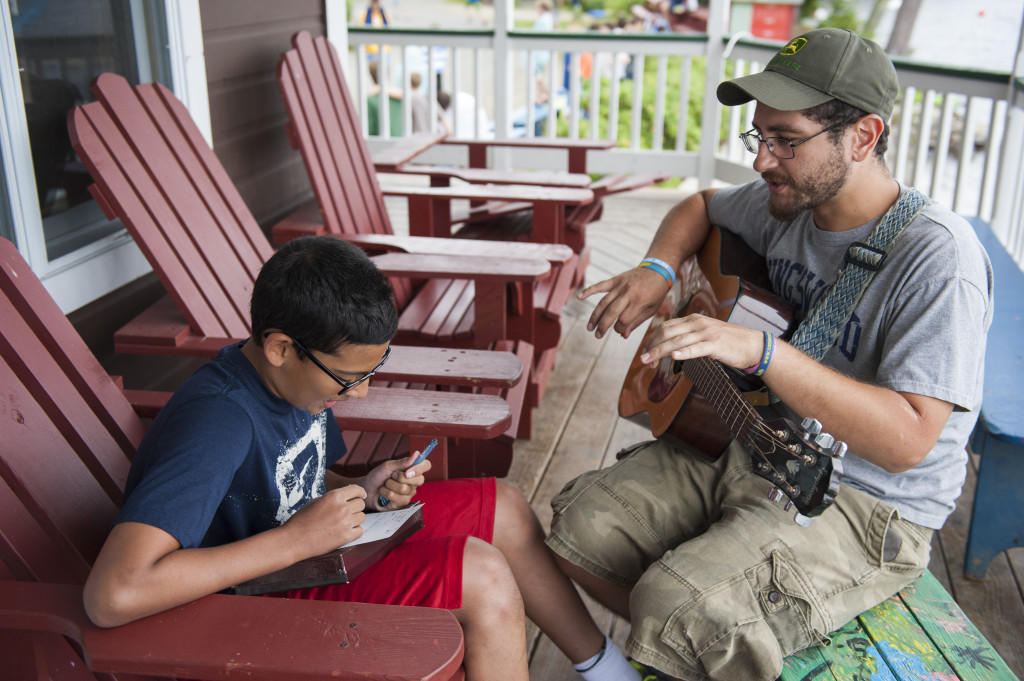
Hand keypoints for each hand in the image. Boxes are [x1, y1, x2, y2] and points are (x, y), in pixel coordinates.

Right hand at [283, 484, 366, 556]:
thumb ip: (334, 498)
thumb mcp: (317, 501)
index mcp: (334, 496)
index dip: (360, 493)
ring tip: (343, 523)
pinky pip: (359, 530)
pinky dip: (354, 531)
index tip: (361, 496)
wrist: (294, 539)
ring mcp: (345, 522)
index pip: (357, 489)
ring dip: (355, 519)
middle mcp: (342, 507)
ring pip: (362, 517)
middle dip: (356, 507)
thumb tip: (348, 495)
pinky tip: (344, 531)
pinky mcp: (346, 537)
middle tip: (348, 512)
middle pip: (361, 504)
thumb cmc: (302, 519)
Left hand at [365, 451, 430, 509]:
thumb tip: (417, 454)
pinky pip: (396, 498)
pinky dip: (385, 492)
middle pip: (419, 480)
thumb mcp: (388, 466)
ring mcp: (409, 494)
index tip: (407, 471)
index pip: (426, 466)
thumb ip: (403, 462)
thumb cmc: (378, 476)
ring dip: (389, 485)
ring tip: (385, 485)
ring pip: (404, 489)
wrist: (366, 489)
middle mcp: (414, 482)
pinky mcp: (402, 504)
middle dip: (400, 477)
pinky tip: (383, 493)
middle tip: (391, 476)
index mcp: (412, 470)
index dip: (420, 468)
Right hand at [578, 266, 670, 338]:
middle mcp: (628, 293)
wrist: (658, 270)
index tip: (619, 332)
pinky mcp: (615, 280)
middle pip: (611, 312)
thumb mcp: (651, 309)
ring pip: (604, 302)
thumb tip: (623, 335)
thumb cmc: (656, 292)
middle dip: (603, 326)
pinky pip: (600, 285)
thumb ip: (636, 322)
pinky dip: (589, 290)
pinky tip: (579, 297)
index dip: (619, 329)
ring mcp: (620, 286)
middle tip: (597, 336)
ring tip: (589, 327)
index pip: (624, 320)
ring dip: (595, 315)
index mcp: (639, 302)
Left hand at [639, 314, 765, 371]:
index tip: (646, 353)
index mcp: (693, 320)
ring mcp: (706, 333)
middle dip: (652, 347)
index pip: (665, 327)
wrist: (753, 344)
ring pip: (677, 341)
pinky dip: (684, 353)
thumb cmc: (728, 341)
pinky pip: (696, 348)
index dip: (652, 340)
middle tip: (643, 360)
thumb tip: (669, 345)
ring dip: (660, 351)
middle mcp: (697, 323)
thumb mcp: (704, 333)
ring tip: (648, 361)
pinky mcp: (716, 344)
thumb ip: (688, 336)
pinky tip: (673, 357)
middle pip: (667, 332)